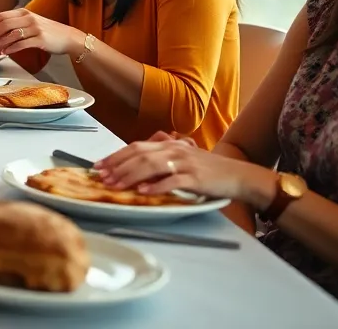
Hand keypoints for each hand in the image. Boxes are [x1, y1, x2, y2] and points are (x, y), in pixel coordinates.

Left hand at [0, 8, 80, 56]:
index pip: (2, 15)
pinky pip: (22, 43)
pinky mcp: (40, 39)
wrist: (67, 37)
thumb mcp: (30, 22)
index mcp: (24, 12)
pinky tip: (5, 52)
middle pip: (4, 23)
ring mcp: (35, 28)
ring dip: (0, 41)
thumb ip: (16, 23)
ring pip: (12, 33)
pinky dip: (11, 48)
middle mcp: (29, 18)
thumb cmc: (47, 31)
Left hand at [93, 138, 273, 203]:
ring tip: (115, 185)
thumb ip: (160, 159)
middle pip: (139, 155)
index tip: (98, 166)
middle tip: (101, 177)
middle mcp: (174, 150)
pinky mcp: (196, 178)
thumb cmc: (207, 169)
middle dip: (117, 166)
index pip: (135, 147)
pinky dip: (156, 186)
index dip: (115, 156)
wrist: (238, 174)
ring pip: (151, 166)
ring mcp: (185, 163)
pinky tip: (144, 192)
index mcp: (169, 144)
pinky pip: (173, 181)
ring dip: (130, 176)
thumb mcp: (181, 158)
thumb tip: (132, 167)